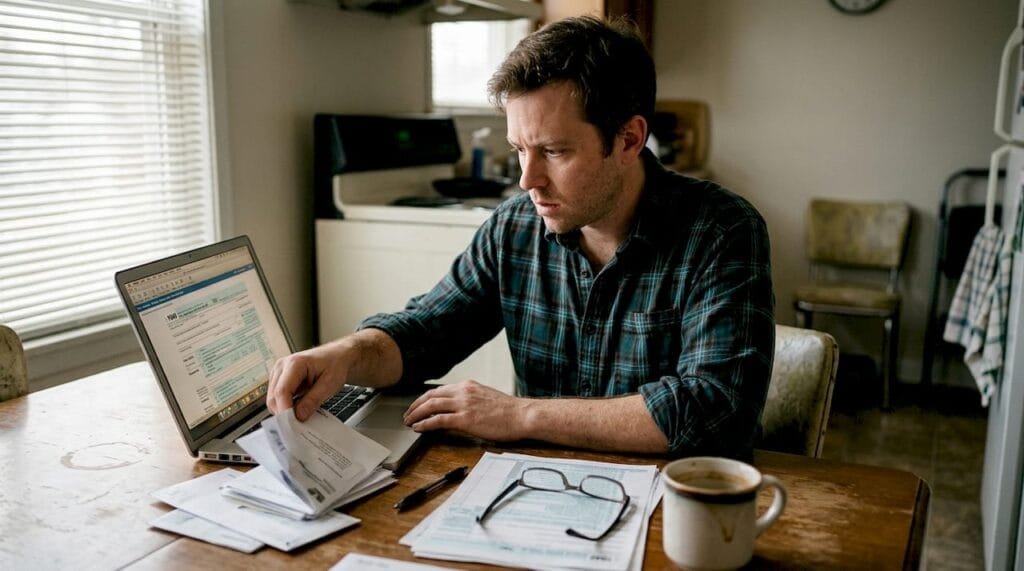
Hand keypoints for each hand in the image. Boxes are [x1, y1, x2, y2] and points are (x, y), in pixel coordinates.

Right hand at [266, 344, 348, 420]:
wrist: (337, 356)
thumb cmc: (335, 364)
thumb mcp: (329, 384)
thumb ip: (313, 400)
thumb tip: (299, 416)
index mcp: (295, 363)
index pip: (282, 391)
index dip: (285, 410)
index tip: (292, 424)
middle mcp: (282, 366)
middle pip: (273, 397)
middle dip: (284, 413)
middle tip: (298, 425)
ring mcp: (279, 372)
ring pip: (273, 399)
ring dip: (285, 410)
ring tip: (301, 416)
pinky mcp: (280, 379)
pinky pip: (277, 397)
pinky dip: (286, 406)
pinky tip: (298, 409)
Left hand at [403, 380, 527, 441]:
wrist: (522, 415)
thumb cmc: (509, 411)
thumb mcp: (486, 398)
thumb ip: (471, 400)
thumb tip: (459, 409)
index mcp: (468, 386)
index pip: (440, 390)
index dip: (425, 398)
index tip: (418, 405)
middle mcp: (463, 392)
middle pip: (431, 396)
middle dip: (416, 405)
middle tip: (407, 414)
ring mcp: (463, 405)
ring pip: (431, 406)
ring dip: (416, 414)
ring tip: (409, 421)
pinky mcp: (465, 419)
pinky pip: (438, 420)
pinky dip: (425, 424)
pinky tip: (418, 428)